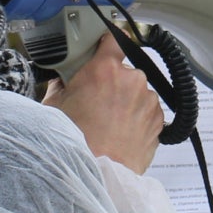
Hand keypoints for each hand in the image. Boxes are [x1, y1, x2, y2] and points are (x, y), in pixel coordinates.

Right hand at [44, 37, 163, 174]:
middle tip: (97, 101)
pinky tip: (122, 131)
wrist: (99, 173)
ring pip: (137, 92)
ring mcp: (148, 100)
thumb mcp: (55, 106)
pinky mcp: (158, 120)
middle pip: (124, 71)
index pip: (115, 39)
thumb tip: (64, 79)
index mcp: (104, 70)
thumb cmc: (77, 143)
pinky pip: (147, 111)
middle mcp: (131, 80)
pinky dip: (137, 118)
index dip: (111, 41)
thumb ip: (62, 84)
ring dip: (127, 101)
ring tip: (110, 122)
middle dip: (112, 82)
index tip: (109, 44)